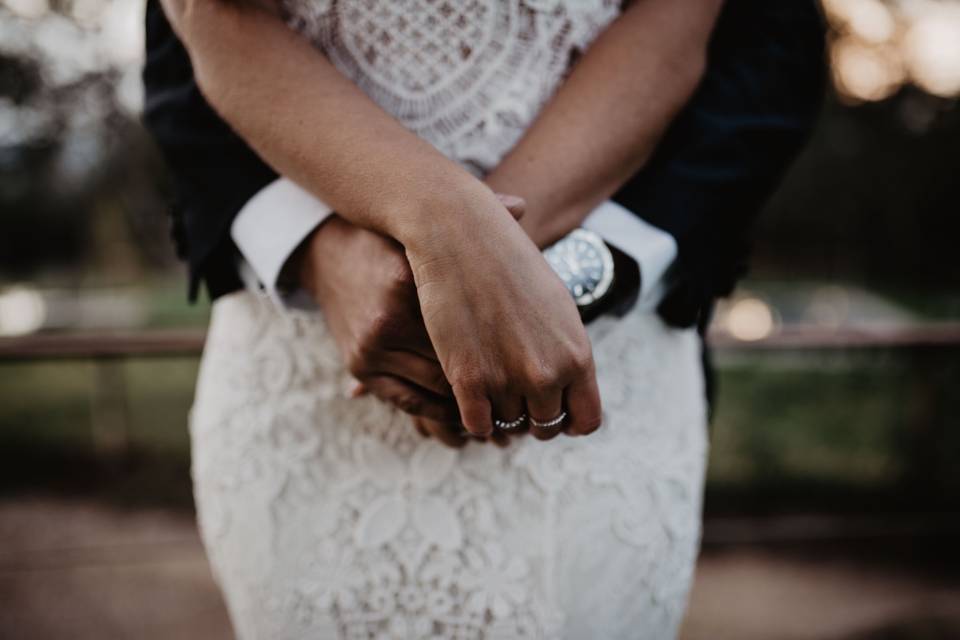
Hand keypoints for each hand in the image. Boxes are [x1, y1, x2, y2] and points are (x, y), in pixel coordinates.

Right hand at [301, 195, 526, 446]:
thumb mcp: (427, 228)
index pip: (471, 327)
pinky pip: (408, 401)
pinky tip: (463, 409)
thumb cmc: (393, 239)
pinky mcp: (359, 368)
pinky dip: (439, 410)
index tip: (528, 354)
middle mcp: (386, 319)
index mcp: (408, 281)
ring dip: (469, 401)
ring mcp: (369, 348)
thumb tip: (522, 206)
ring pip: (435, 388)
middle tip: (524, 390)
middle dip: (492, 380)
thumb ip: (475, 216)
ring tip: (501, 406)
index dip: (504, 347)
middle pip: (456, 363)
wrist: (329, 252)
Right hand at [402, 184, 602, 440]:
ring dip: (496, 412)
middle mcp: (548, 373)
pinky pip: (476, 424)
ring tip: (485, 383)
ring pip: (507, 426)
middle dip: (529, 416)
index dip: (568, 421)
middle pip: (544, 427)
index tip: (550, 410)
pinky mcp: (468, 380)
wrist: (461, 234)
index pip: (585, 421)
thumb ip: (566, 351)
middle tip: (511, 393)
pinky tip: (466, 392)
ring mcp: (508, 379)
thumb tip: (569, 386)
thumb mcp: (555, 305)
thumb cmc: (508, 262)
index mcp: (578, 354)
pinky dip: (472, 416)